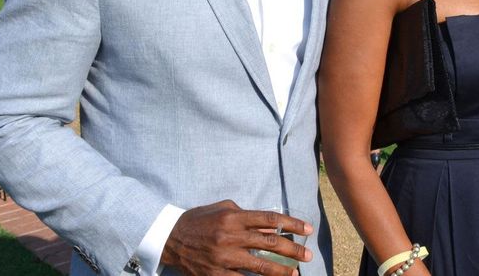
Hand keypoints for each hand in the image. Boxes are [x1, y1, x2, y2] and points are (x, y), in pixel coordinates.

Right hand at [161, 200, 312, 274]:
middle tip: (308, 255)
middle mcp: (231, 236)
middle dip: (293, 250)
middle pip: (270, 243)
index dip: (291, 224)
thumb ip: (246, 215)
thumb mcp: (223, 209)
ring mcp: (223, 257)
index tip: (307, 229)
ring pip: (259, 266)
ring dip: (280, 271)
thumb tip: (268, 224)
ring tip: (295, 274)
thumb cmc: (199, 219)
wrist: (170, 238)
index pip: (270, 219)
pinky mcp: (215, 274)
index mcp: (234, 216)